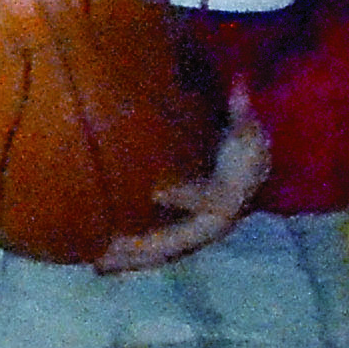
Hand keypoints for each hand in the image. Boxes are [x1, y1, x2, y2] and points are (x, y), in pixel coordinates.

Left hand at [98, 86, 272, 273]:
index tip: (157, 192)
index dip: (185, 196)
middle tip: (110, 248)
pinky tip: (97, 264)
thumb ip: (241, 110)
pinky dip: (129, 261)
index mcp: (228, 196)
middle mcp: (211, 224)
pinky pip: (154, 253)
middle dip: (144, 246)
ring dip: (130, 260)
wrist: (252, 176)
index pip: (208, 198)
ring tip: (96, 263)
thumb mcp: (247, 130)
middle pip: (177, 240)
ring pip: (162, 253)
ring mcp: (195, 235)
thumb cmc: (242, 149)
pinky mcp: (181, 240)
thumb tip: (238, 82)